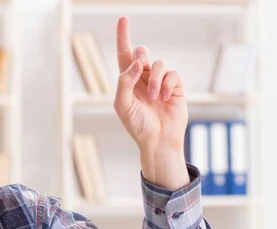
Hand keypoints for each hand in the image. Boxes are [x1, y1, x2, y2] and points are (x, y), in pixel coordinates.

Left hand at [114, 16, 189, 188]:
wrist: (157, 140)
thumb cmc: (137, 125)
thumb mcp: (122, 105)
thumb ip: (124, 82)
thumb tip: (137, 62)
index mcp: (127, 82)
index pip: (124, 55)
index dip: (123, 37)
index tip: (123, 19)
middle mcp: (142, 79)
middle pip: (142, 53)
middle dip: (141, 57)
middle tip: (140, 70)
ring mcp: (159, 82)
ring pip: (157, 63)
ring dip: (154, 79)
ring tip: (154, 97)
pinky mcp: (174, 87)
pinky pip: (172, 74)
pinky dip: (167, 85)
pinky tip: (164, 99)